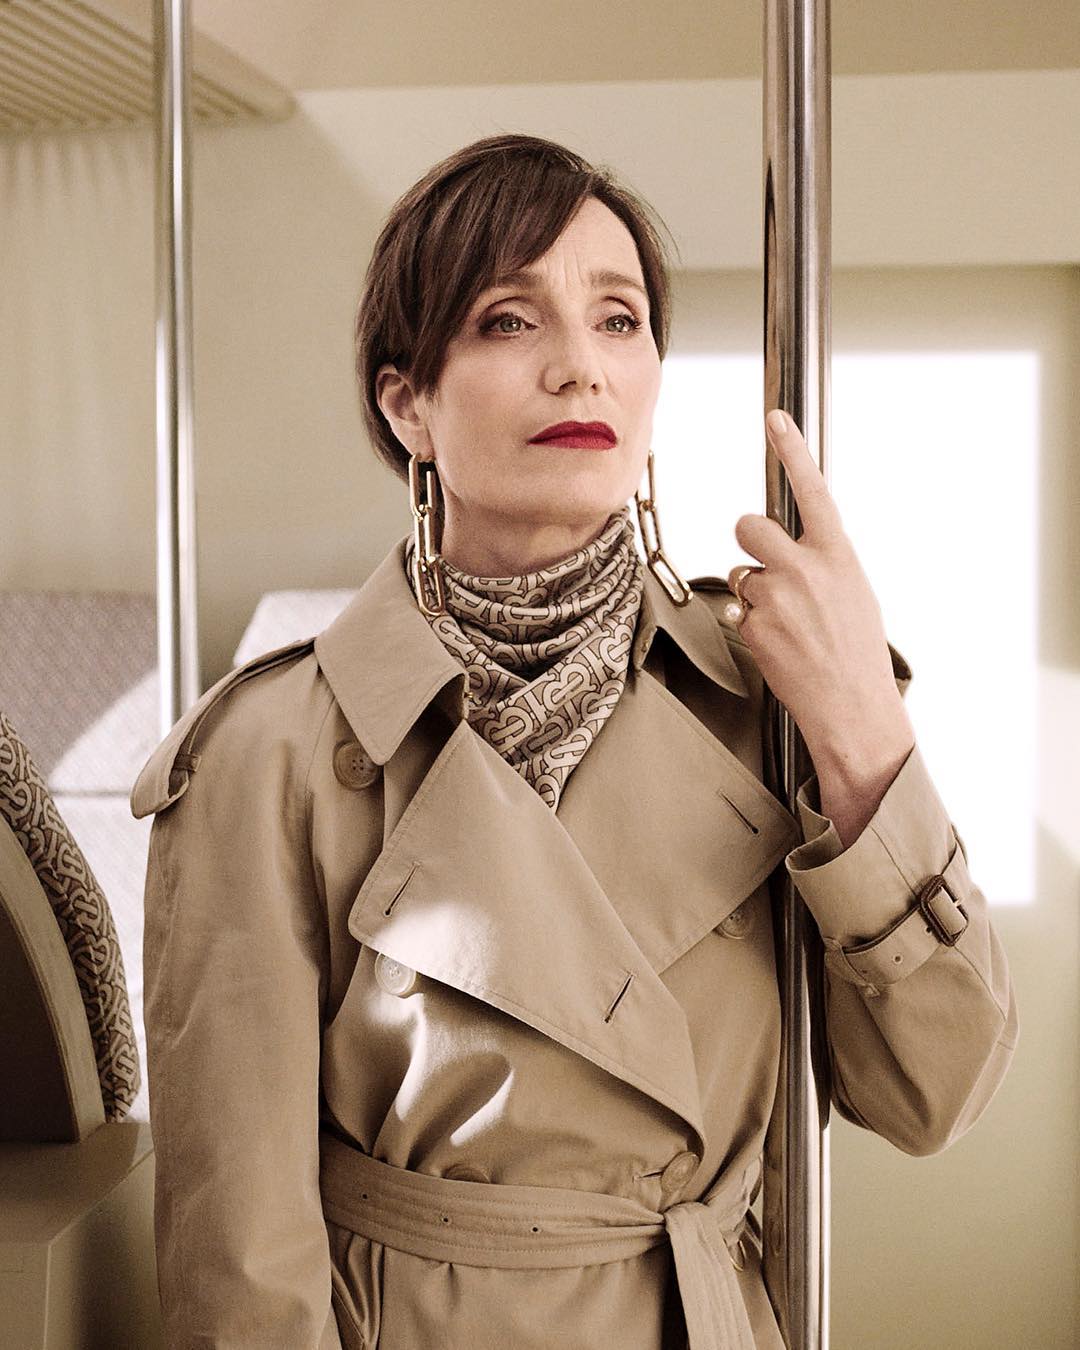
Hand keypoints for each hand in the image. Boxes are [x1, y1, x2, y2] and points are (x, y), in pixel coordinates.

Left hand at [728, 409, 913, 770]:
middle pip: (749, 525)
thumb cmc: (857, 650)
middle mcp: (804, 568)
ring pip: (740, 573)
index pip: (811, 489)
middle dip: (750, 540)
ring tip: (786, 621)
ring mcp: (775, 597)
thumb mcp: (854, 591)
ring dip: (753, 591)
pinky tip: (779, 643)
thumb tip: (796, 549)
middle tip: (767, 565)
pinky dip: (752, 624)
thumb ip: (823, 562)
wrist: (851, 705)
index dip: (792, 450)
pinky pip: (738, 610)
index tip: (776, 419)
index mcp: (837, 554)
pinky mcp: (753, 625)